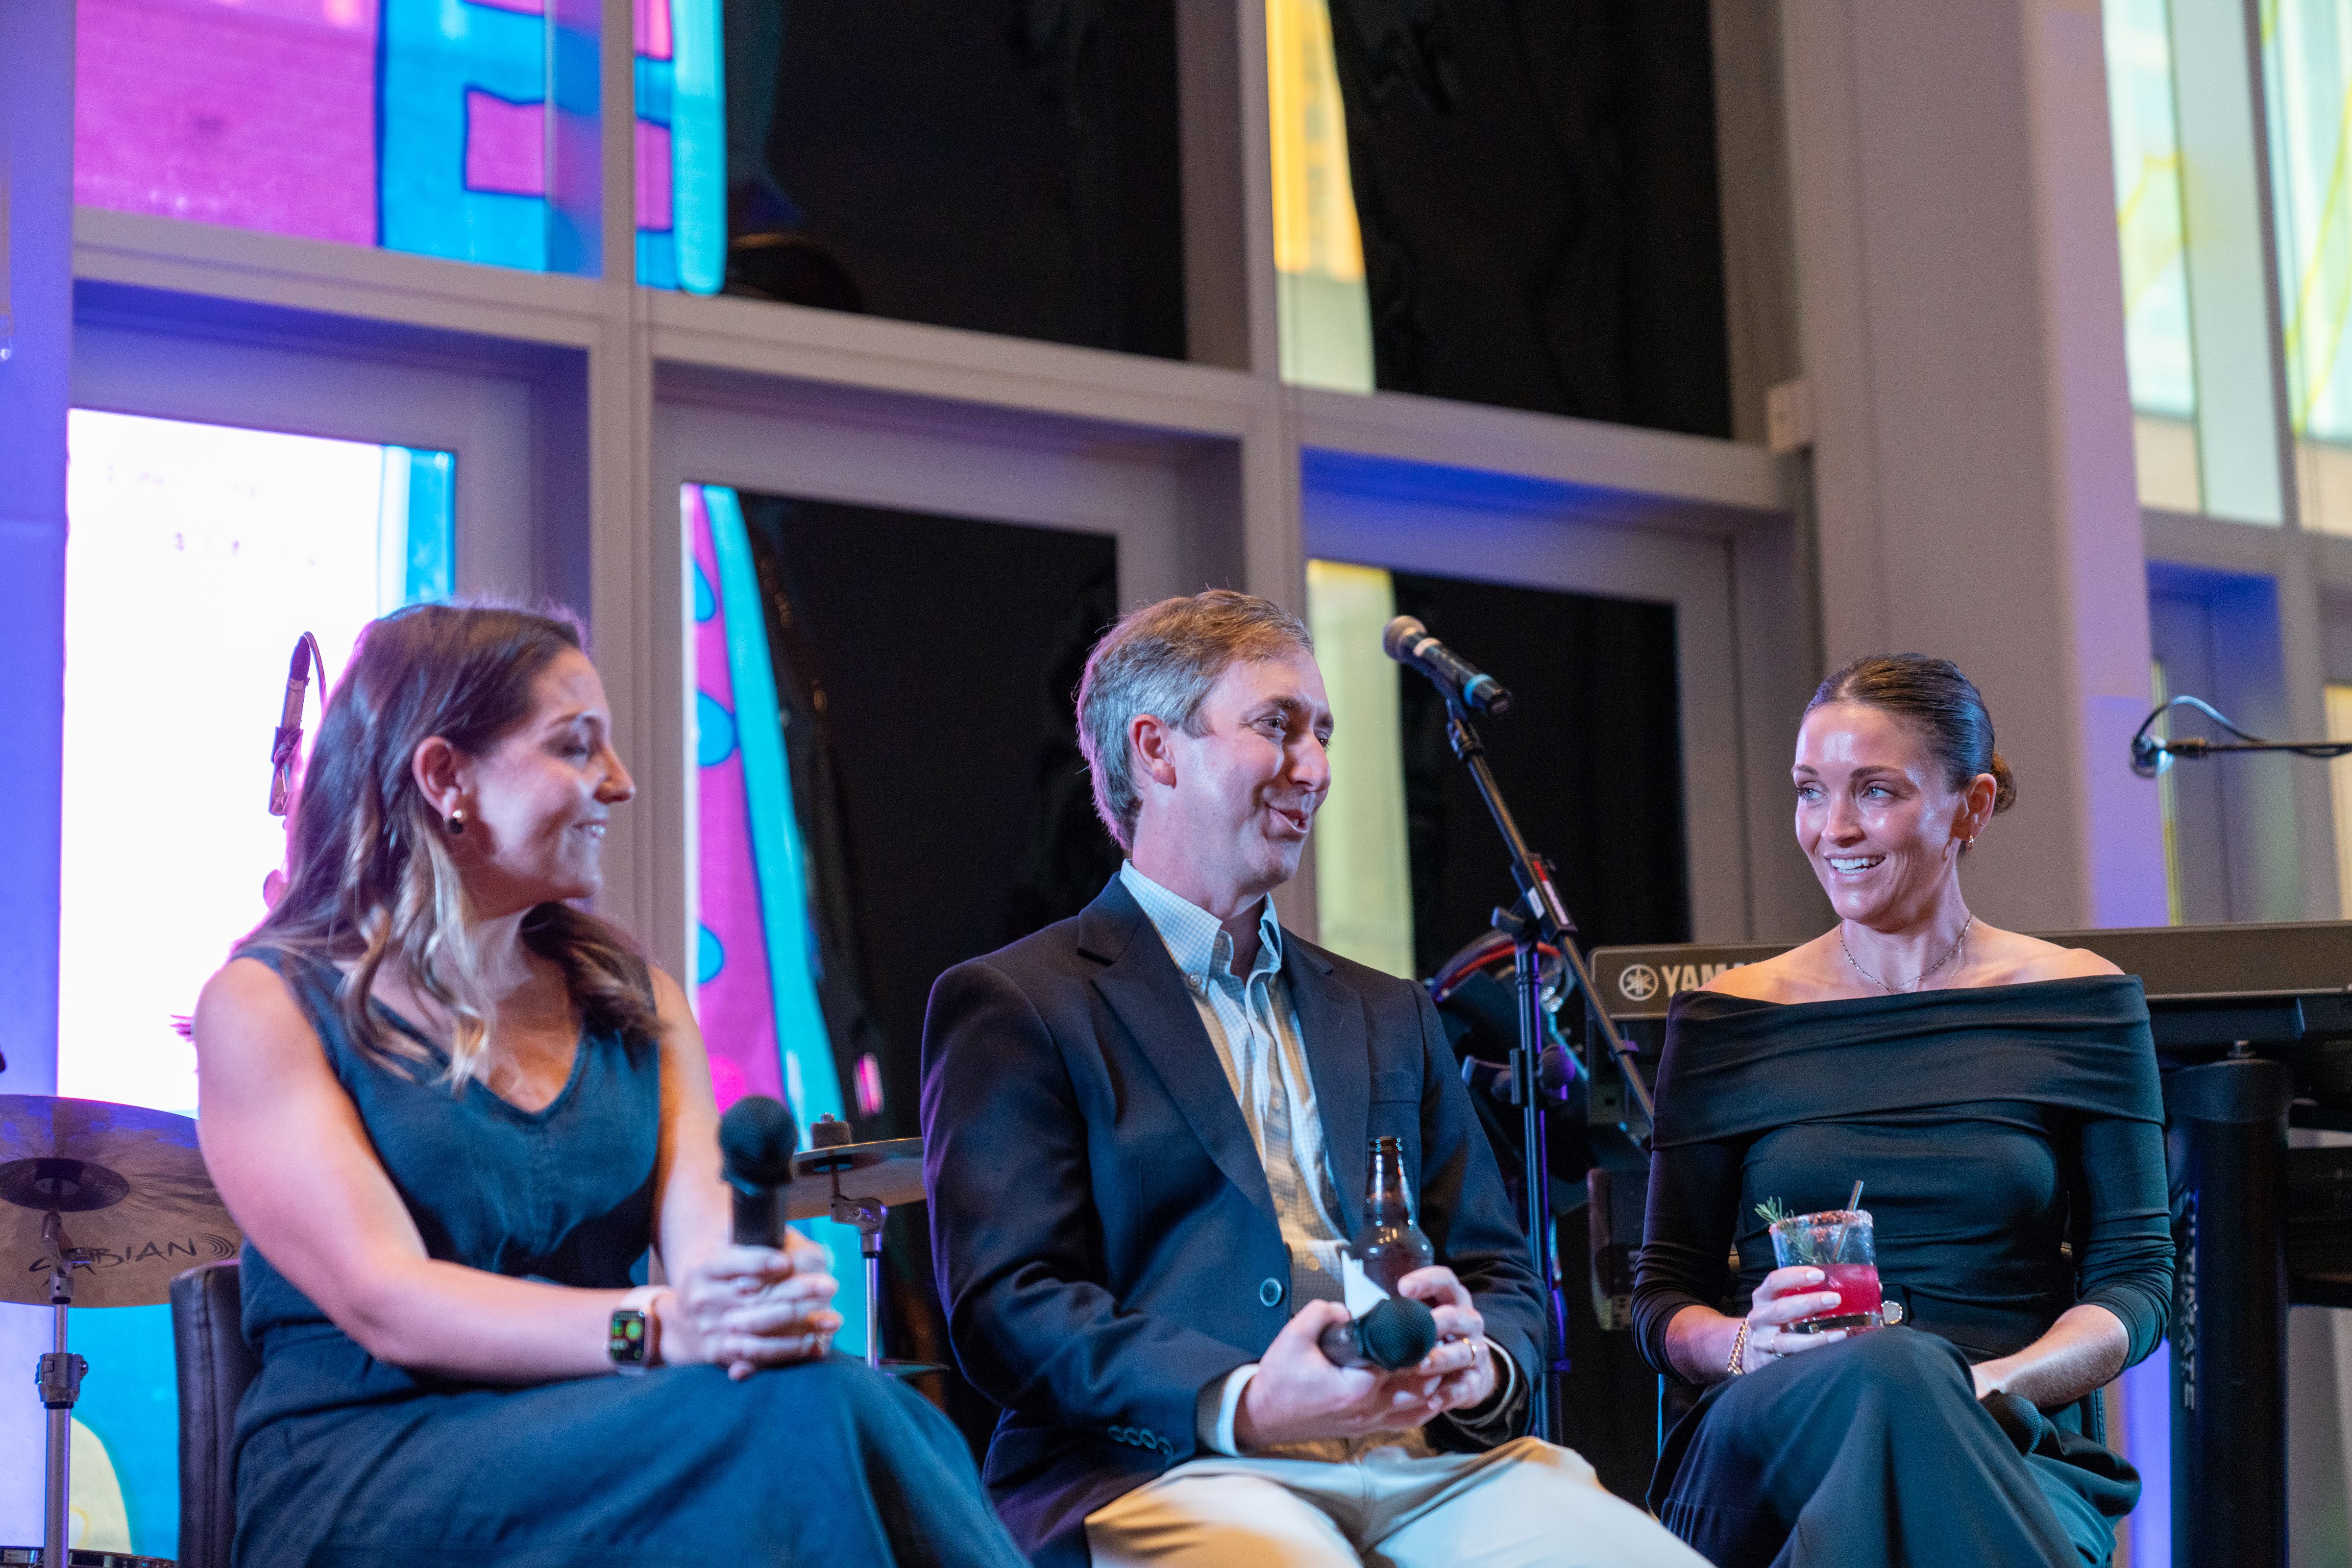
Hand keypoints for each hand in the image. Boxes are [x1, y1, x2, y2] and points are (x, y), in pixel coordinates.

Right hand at [668, 1234, 842, 1379]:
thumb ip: (748, 1236)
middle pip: (757, 1297)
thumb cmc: (713, 1275)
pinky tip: (814, 1341)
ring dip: (802, 1324)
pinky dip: (790, 1349)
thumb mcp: (722, 1248)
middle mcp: (705, 1300)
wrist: (679, 1322)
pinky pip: (761, 1354)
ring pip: (764, 1329)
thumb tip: (781, 1235)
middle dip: (799, 1291)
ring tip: (832, 1318)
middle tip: (830, 1285)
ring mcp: (713, 1329)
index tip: (786, 1262)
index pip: (731, 1262)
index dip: (760, 1262)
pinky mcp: (723, 1353)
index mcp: (704, 1268)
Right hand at [1233, 1300, 1450, 1448]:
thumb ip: (1324, 1312)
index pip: (1402, 1359)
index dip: (1417, 1338)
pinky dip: (1423, 1408)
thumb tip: (1349, 1310)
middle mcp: (1371, 1407)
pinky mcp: (1366, 1430)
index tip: (1425, 1319)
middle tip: (1441, 1335)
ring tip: (1442, 1359)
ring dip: (1433, 1383)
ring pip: (1419, 1405)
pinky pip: (1406, 1422)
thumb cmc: (1278, 1378)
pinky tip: (1432, 1394)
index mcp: (1359, 1384)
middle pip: (1419, 1382)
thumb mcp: (1295, 1336)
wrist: (1262, 1415)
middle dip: (1433, 1359)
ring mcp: (1370, 1423)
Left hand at [1396, 1265, 1496, 1414]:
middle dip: (1436, 1322)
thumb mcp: (1422, 1319)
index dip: (1426, 1281)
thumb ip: (1398, 1314)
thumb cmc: (1434, 1339)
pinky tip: (1431, 1401)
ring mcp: (1476, 1351)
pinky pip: (1465, 1387)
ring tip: (1419, 1366)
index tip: (1402, 1287)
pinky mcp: (1476, 1380)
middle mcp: (1468, 1322)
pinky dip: (1449, 1394)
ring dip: (1441, 1359)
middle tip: (1413, 1329)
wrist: (1469, 1372)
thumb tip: (1349, 1313)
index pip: (1445, 1281)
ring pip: (1463, 1352)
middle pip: (1456, 1316)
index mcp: (1452, 1301)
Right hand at [1737, 1266, 1849, 1372]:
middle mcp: (1759, 1318)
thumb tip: (1846, 1286)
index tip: (1819, 1275)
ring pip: (1788, 1340)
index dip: (1795, 1276)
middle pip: (1781, 1309)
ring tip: (1840, 1332)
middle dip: (1809, 1303)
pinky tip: (1831, 1350)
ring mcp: (1762, 1341)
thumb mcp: (1779, 1302)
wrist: (1752, 1348)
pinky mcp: (1770, 1362)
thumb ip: (1800, 1294)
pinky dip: (1814, 1355)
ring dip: (1816, 1337)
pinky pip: (1794, 1359)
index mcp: (1762, 1298)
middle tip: (1835, 1299)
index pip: (1774, 1281)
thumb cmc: (1775, 1320)